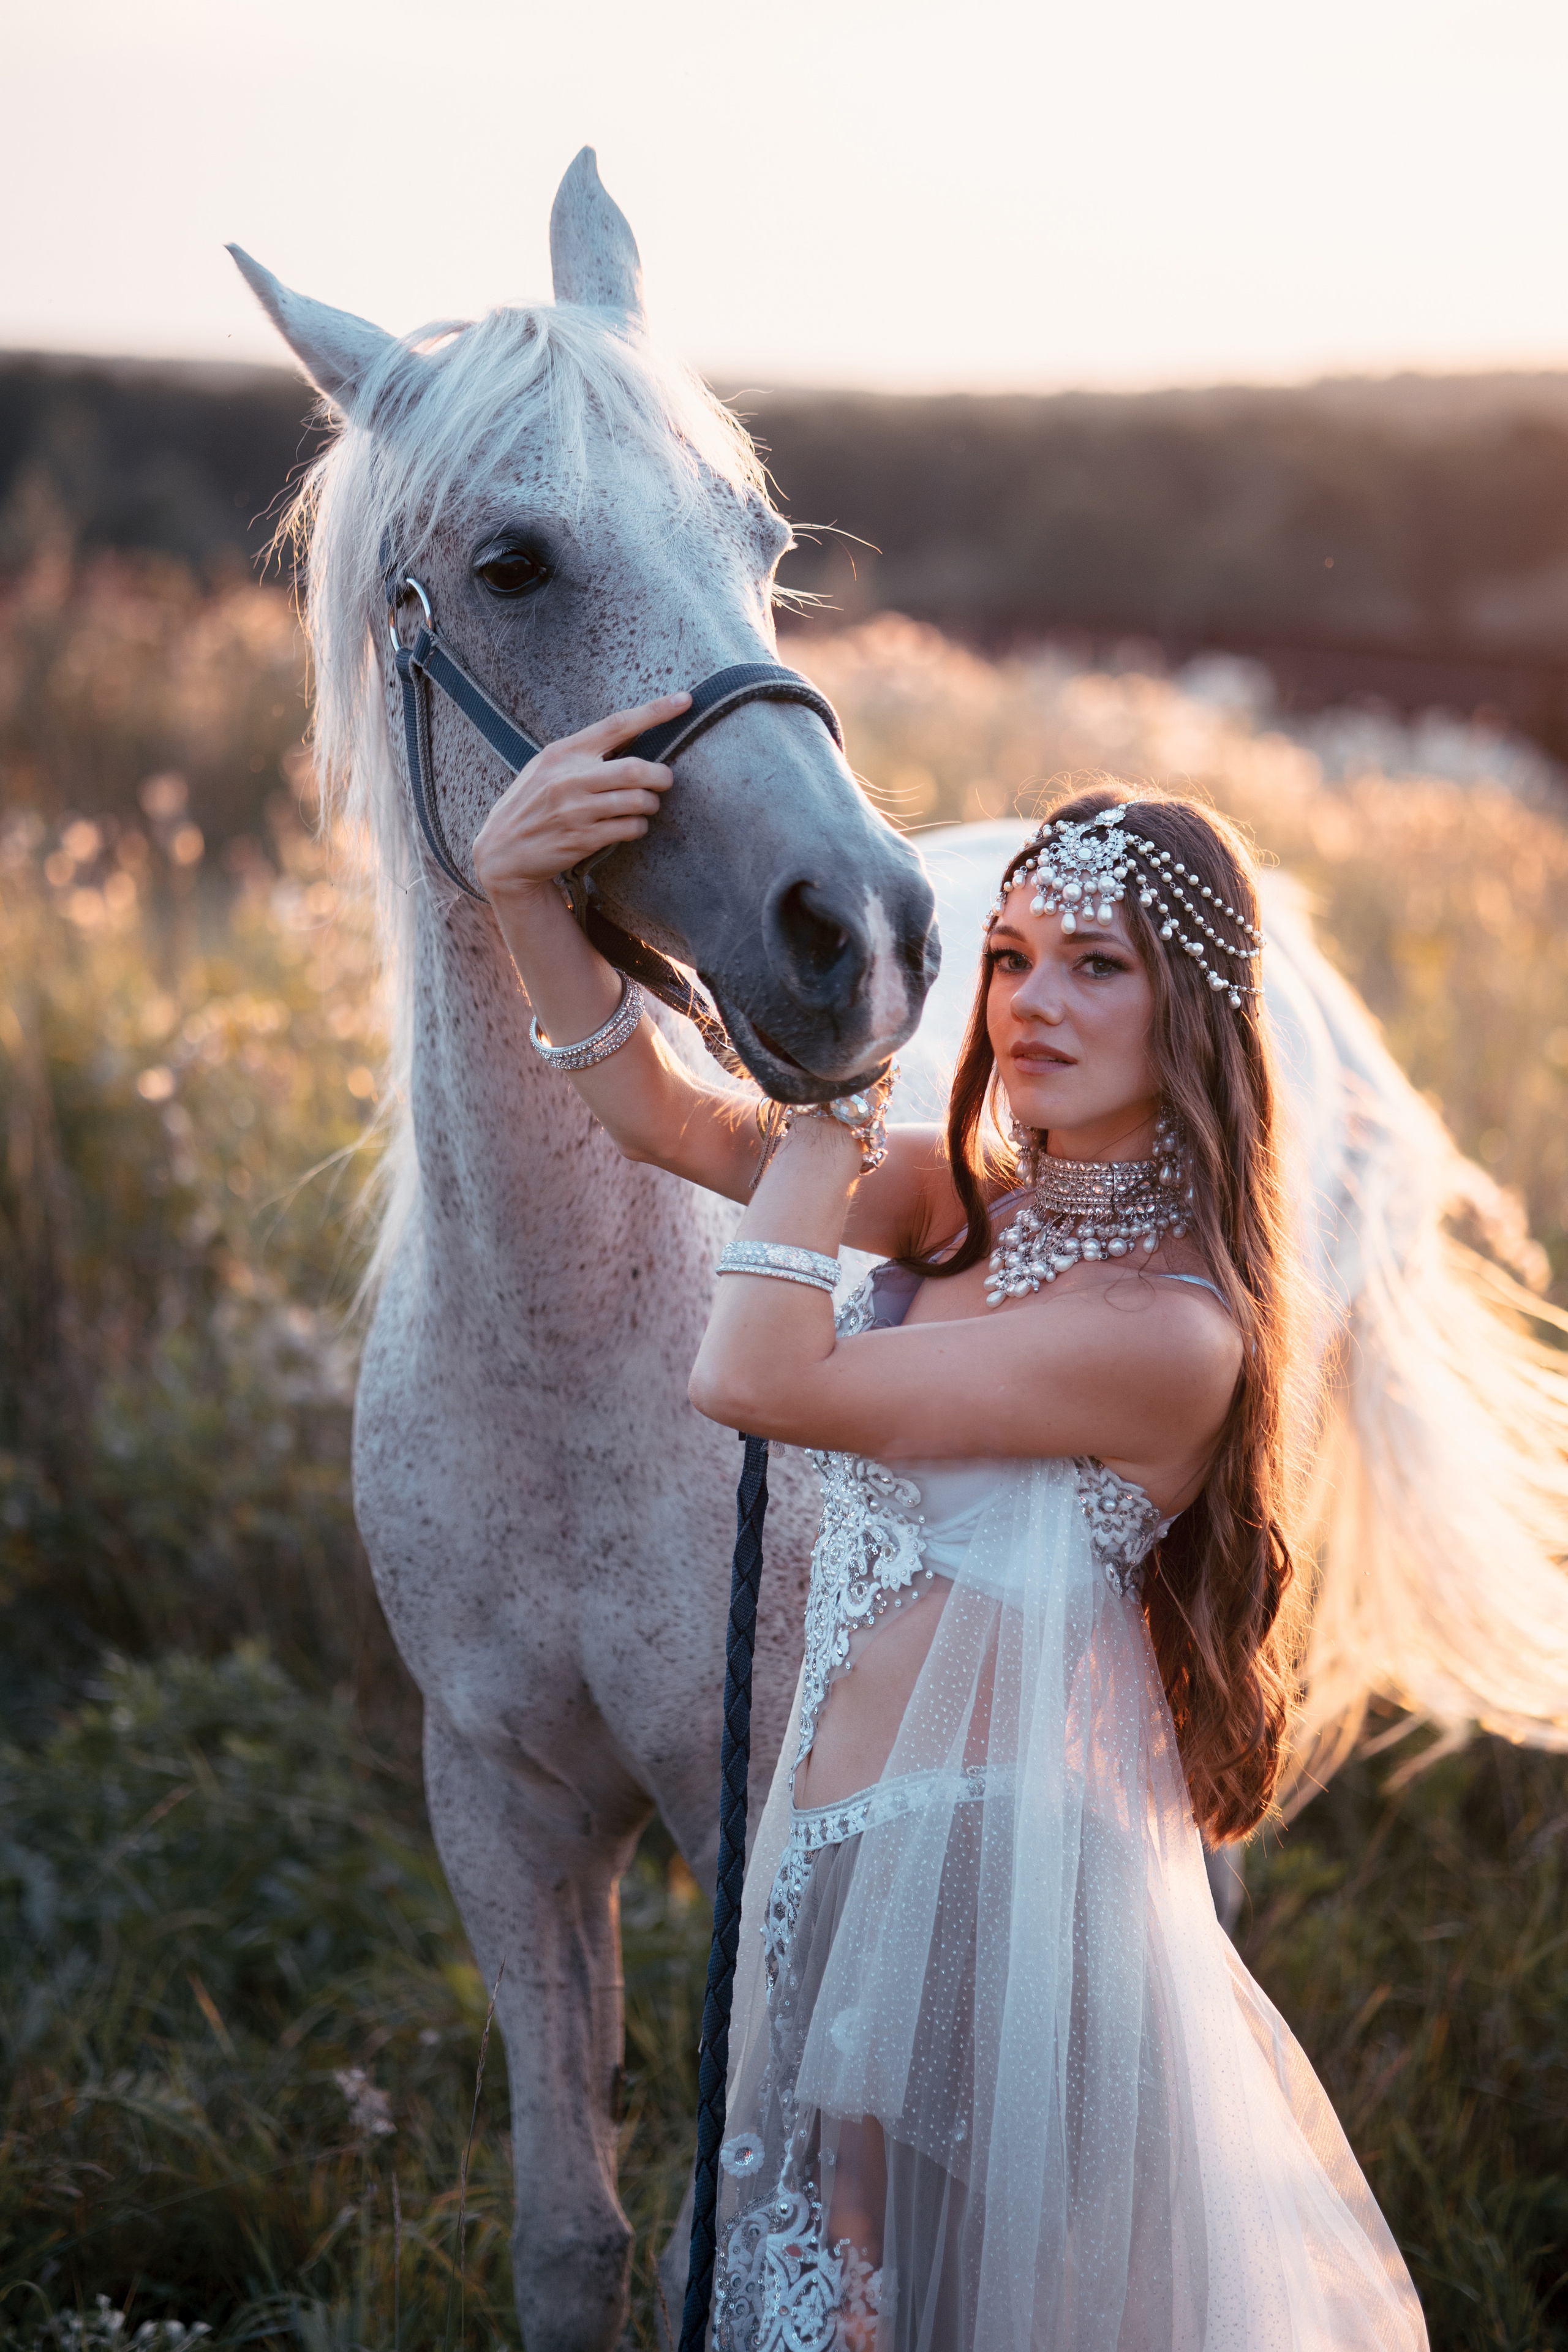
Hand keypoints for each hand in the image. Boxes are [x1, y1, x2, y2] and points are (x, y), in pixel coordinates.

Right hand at [472, 691, 690, 898]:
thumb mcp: (546, 768)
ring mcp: (575, 810)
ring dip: (651, 804)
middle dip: (662, 776)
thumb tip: (630, 738)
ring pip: (637, 801)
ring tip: (647, 806)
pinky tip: (631, 827)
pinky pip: (628, 828)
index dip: (655, 711)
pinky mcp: (581, 839)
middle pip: (636, 768)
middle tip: (665, 780)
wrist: (502, 853)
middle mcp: (569, 777)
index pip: (617, 724)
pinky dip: (638, 827)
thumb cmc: (532, 805)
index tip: (685, 700)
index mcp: (563, 752)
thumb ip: (582, 754)